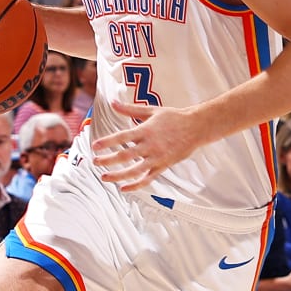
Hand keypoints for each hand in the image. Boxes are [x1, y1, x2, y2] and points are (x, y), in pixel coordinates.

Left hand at [90, 99, 208, 191]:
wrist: (196, 127)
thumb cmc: (173, 117)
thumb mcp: (151, 110)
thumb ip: (130, 109)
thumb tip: (112, 102)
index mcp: (146, 130)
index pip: (122, 137)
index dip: (107, 142)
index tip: (95, 146)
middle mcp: (150, 145)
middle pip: (125, 156)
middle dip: (108, 160)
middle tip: (95, 162)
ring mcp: (157, 158)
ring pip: (134, 171)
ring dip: (118, 176)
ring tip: (104, 177)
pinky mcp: (163, 166)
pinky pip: (148, 179)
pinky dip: (136, 185)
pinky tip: (124, 188)